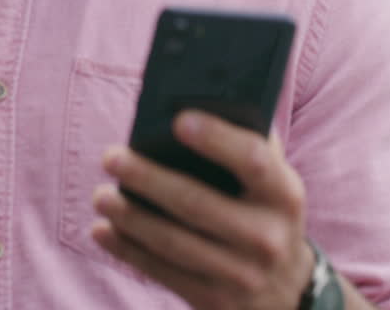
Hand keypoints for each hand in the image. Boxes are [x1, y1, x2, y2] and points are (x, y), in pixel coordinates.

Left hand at [91, 110, 312, 309]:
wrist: (288, 291)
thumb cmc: (267, 214)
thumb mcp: (275, 183)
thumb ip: (251, 144)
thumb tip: (205, 100)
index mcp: (284, 194)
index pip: (252, 159)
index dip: (216, 139)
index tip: (178, 119)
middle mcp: (266, 236)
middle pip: (197, 204)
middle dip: (148, 178)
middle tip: (111, 156)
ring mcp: (240, 274)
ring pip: (172, 242)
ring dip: (130, 217)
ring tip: (101, 195)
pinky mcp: (214, 300)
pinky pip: (162, 272)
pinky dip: (128, 250)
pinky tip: (103, 229)